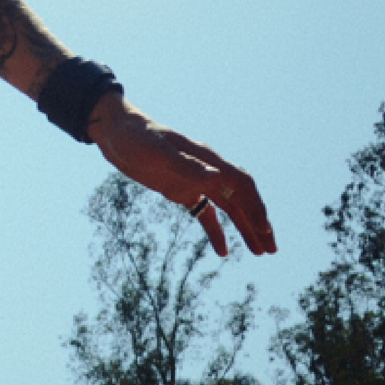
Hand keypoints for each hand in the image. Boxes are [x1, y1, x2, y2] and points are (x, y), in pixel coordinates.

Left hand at [88, 96, 275, 256]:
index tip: (263, 230)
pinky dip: (216, 231)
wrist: (114, 132)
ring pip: (229, 208)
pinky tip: (222, 252)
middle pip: (242, 199)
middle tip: (270, 249)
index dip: (255, 207)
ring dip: (244, 229)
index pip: (241, 185)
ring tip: (259, 252)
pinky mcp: (181, 190)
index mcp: (207, 159)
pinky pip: (205, 213)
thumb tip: (217, 178)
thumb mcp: (157, 152)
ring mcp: (196, 180)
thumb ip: (186, 166)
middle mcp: (207, 170)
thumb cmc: (136, 137)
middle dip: (258, 223)